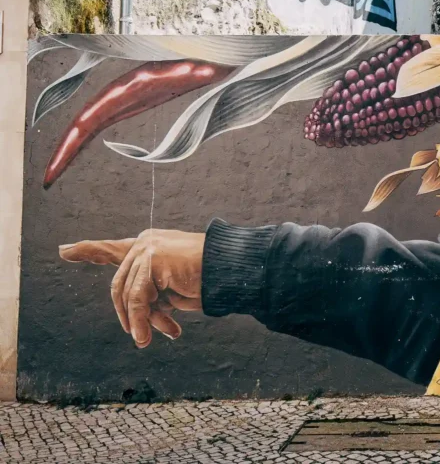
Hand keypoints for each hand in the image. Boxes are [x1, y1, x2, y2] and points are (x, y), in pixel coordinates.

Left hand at [59, 229, 204, 347]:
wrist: (232, 271)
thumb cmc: (208, 282)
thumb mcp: (172, 294)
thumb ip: (152, 302)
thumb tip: (137, 328)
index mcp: (150, 247)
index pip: (113, 249)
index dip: (88, 251)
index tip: (63, 250)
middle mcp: (145, 244)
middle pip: (120, 286)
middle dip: (130, 314)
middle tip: (142, 336)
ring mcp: (148, 249)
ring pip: (129, 295)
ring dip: (138, 321)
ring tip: (146, 339)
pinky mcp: (153, 259)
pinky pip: (138, 297)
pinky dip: (142, 319)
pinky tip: (148, 335)